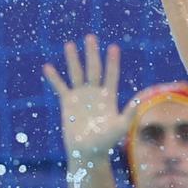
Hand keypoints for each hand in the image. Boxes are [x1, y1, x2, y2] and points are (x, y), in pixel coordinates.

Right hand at [43, 35, 133, 158]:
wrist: (87, 151)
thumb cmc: (106, 142)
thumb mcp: (120, 127)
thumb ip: (129, 113)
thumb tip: (139, 100)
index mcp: (109, 97)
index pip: (111, 74)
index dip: (112, 61)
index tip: (113, 47)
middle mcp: (95, 93)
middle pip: (94, 68)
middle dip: (92, 53)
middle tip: (90, 36)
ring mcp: (81, 96)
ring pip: (76, 73)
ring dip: (73, 59)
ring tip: (69, 44)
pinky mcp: (68, 102)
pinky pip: (60, 87)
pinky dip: (54, 78)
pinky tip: (48, 67)